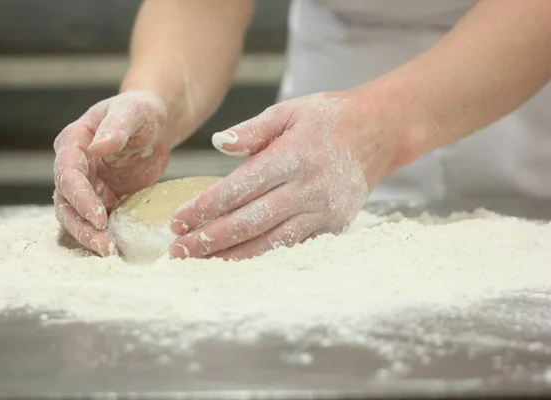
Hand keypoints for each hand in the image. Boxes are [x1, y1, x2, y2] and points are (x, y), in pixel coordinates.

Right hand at [53, 90, 169, 255]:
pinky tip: (118, 247)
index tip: (99, 217)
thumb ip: (116, 127)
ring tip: (110, 252)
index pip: (68, 174)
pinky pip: (98, 221)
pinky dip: (104, 235)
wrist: (155, 126)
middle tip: (104, 246)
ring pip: (77, 217)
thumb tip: (96, 147)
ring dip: (89, 236)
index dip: (81, 198)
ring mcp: (87, 186)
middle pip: (66, 202)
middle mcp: (74, 167)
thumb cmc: (142, 111)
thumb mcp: (133, 111)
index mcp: (74, 143)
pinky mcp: (104, 199)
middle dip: (82, 226)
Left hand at [170, 90, 402, 259]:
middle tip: (178, 251)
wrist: (380, 132)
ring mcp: (324, 211)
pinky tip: (237, 263)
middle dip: (211, 239)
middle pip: (251, 221)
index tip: (178, 221)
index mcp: (293, 156)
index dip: (206, 208)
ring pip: (271, 242)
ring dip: (232, 256)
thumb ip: (252, 129)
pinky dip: (262, 257)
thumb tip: (217, 144)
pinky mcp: (334, 226)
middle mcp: (309, 187)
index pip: (240, 187)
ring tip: (200, 263)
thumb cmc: (329, 119)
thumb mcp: (290, 111)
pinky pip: (292, 247)